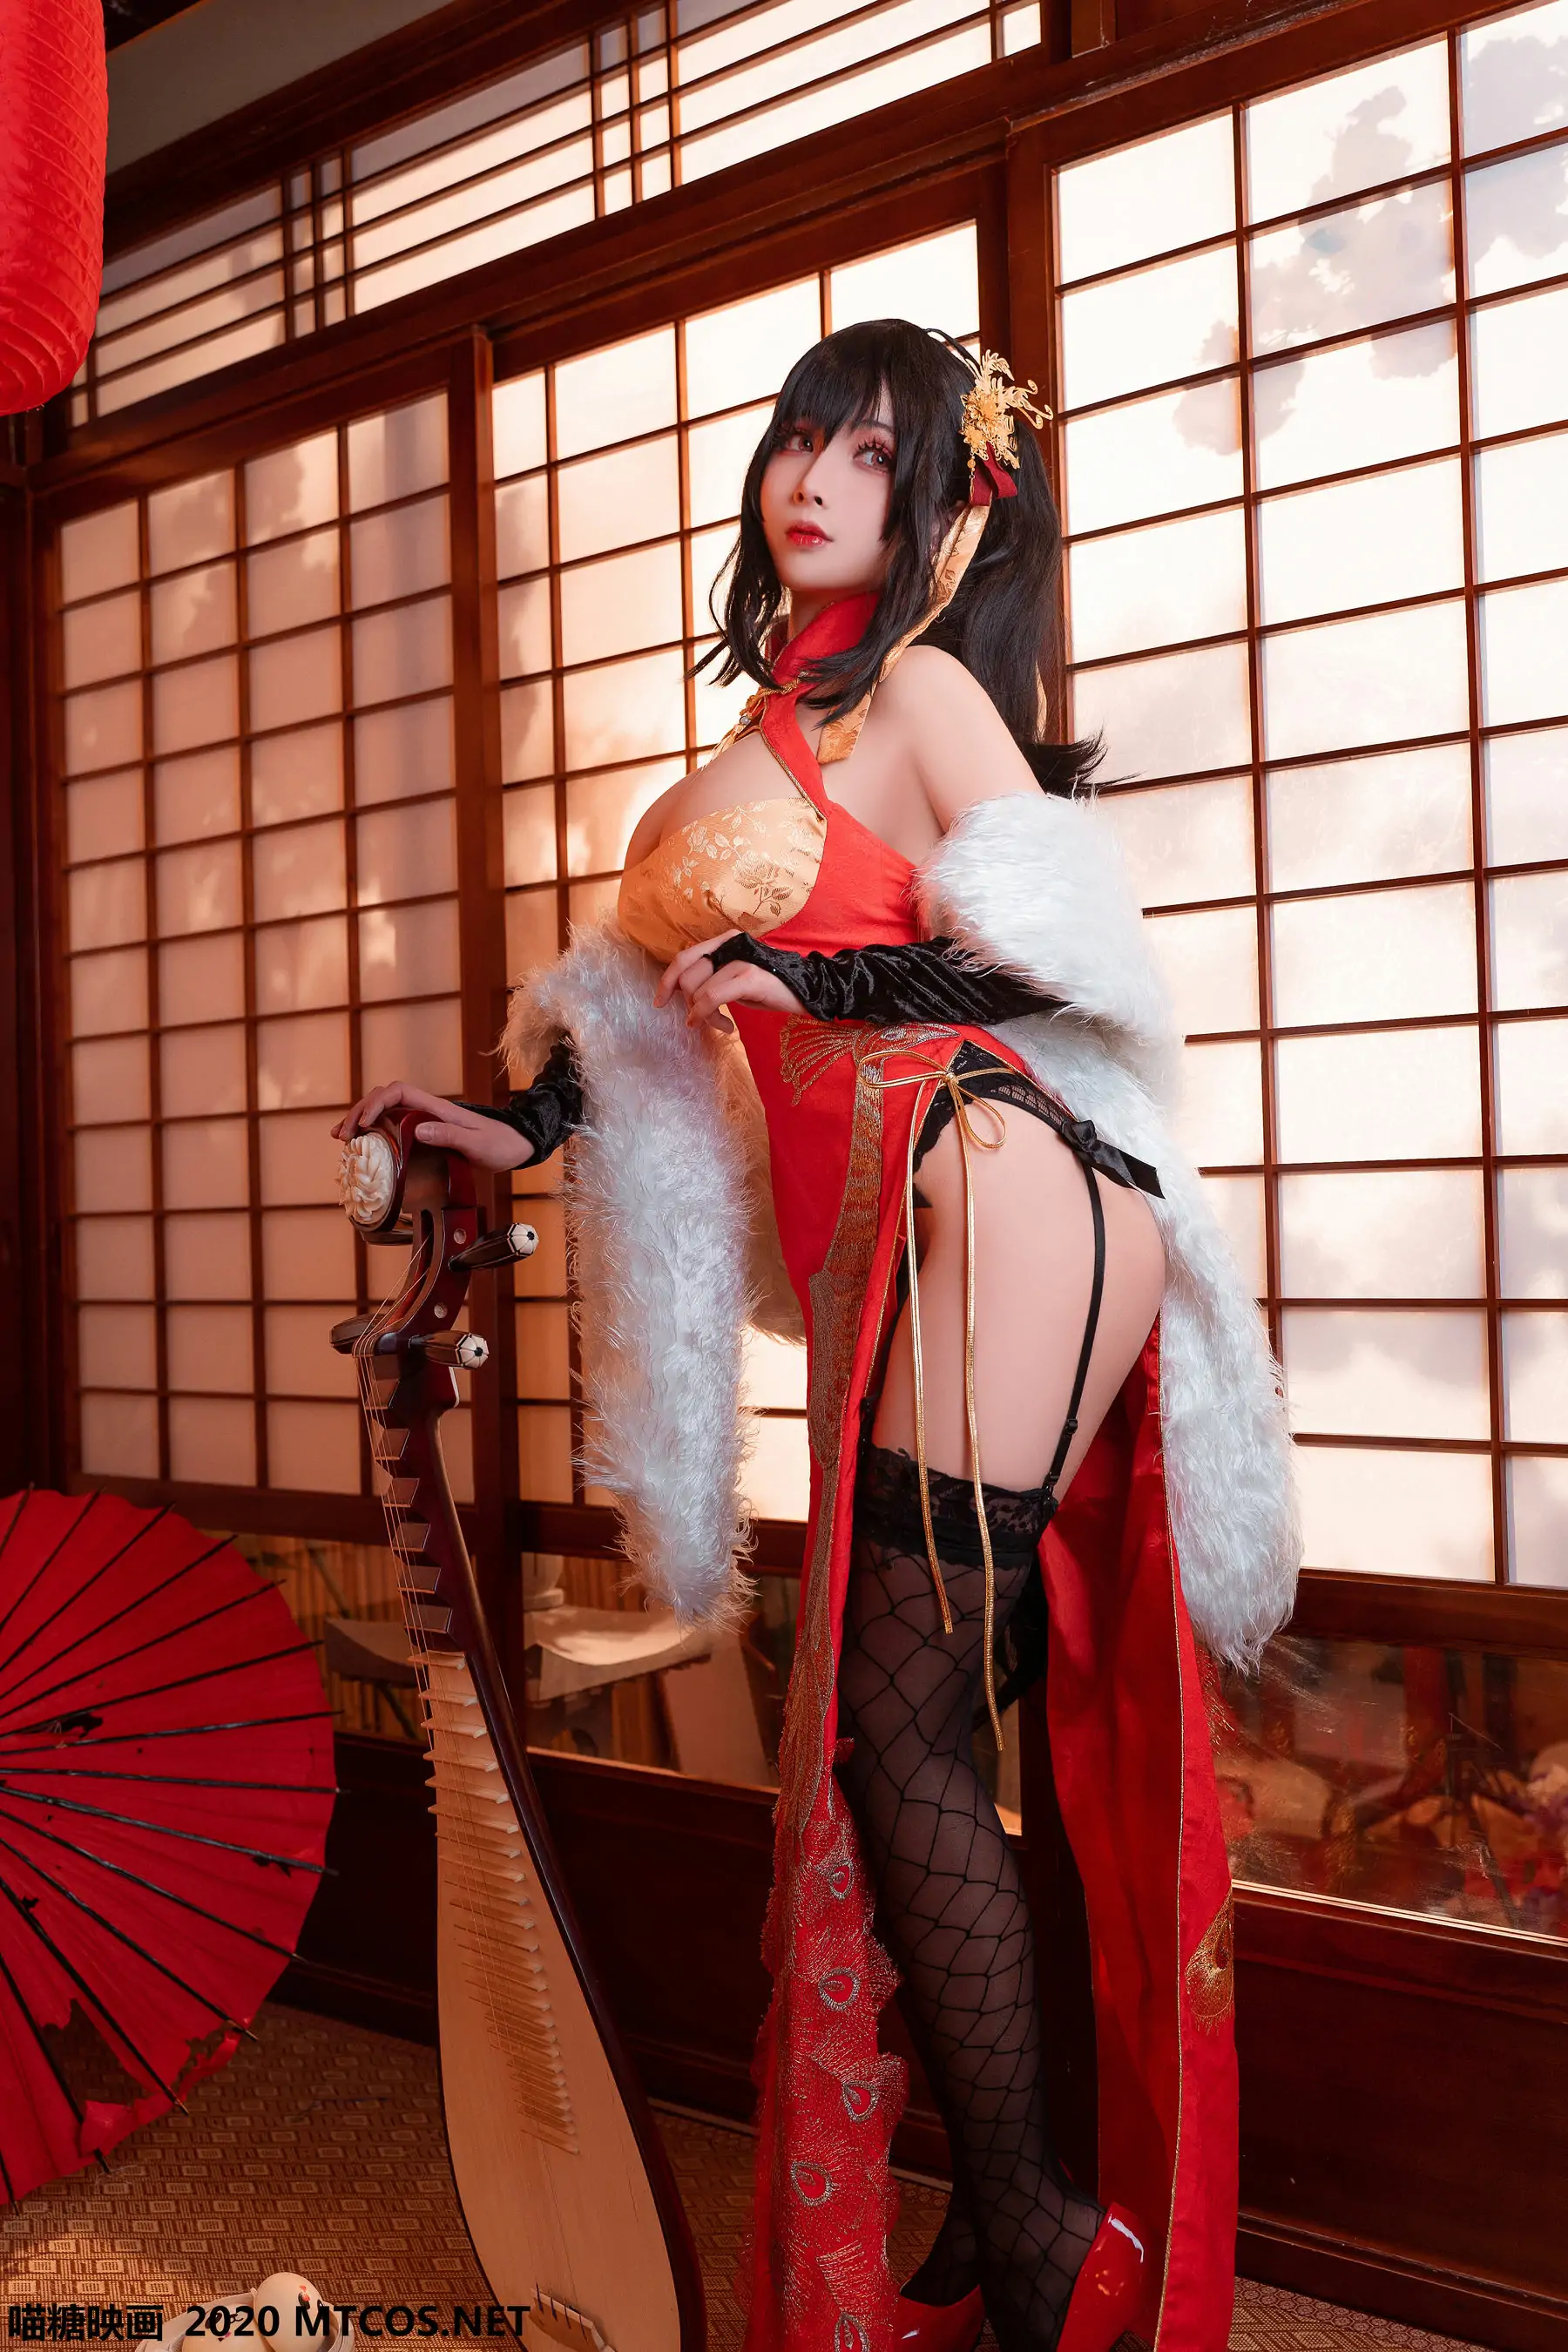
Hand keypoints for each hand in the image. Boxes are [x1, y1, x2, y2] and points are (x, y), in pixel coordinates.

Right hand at [330, 1080, 535, 1171]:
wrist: (516, 1146)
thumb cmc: (500, 1144)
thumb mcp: (477, 1143)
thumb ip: (450, 1135)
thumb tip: (418, 1130)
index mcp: (436, 1108)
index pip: (399, 1092)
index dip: (377, 1103)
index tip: (365, 1124)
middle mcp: (426, 1111)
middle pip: (384, 1099)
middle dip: (360, 1112)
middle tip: (342, 1136)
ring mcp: (424, 1121)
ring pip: (385, 1112)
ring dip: (361, 1121)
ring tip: (341, 1138)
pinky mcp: (425, 1134)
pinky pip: (393, 1128)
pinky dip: (374, 1133)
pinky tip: (362, 1145)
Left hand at [653, 929, 799, 1033]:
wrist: (808, 991)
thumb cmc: (770, 989)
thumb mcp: (734, 979)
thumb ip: (710, 979)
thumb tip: (683, 996)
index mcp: (724, 942)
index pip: (683, 957)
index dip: (666, 981)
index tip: (660, 1003)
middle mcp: (729, 944)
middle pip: (686, 976)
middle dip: (688, 1004)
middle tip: (703, 1020)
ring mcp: (739, 958)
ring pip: (697, 990)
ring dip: (703, 1015)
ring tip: (722, 1025)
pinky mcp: (748, 975)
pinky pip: (711, 997)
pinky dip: (708, 1015)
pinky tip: (727, 1027)